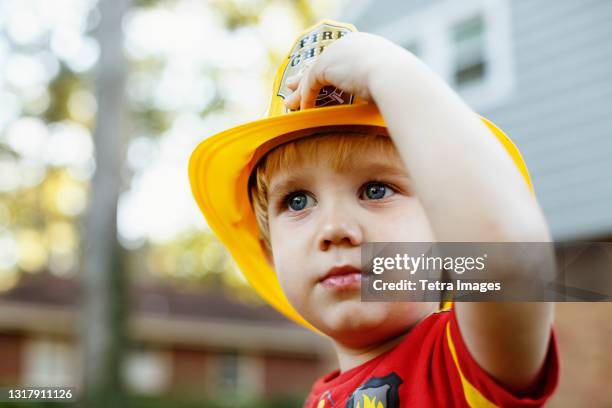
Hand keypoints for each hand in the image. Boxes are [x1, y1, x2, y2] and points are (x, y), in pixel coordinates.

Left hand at [284, 32, 408, 110]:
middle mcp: (349, 43)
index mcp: (365, 44)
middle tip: (293, 85)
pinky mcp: (326, 66)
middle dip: (305, 76)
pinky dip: (305, 98)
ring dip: (300, 91)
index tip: (317, 78)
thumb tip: (378, 99)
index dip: (326, 69)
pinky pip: (311, 84)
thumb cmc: (401, 85)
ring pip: (312, 73)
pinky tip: (303, 111)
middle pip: (322, 61)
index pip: (339, 56)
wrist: (397, 78)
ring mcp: (336, 53)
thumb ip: (376, 86)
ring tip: (290, 103)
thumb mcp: (388, 81)